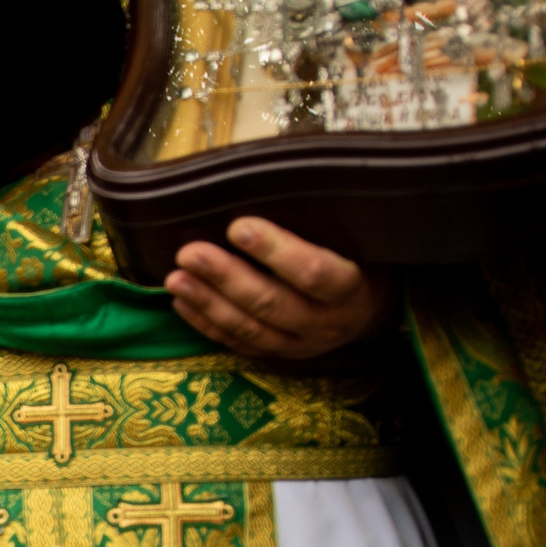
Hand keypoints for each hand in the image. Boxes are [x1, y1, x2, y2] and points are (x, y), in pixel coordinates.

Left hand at [167, 219, 395, 361]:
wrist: (369, 312)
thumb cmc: (357, 262)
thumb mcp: (354, 243)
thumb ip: (319, 228)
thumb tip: (265, 191)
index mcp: (349, 289)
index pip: (313, 272)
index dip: (275, 251)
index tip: (238, 227)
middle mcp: (325, 322)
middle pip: (271, 302)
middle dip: (226, 277)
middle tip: (190, 252)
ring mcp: (299, 344)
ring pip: (248, 327)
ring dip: (207, 302)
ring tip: (176, 278)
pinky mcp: (277, 356)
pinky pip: (237, 342)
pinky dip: (206, 323)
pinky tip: (182, 302)